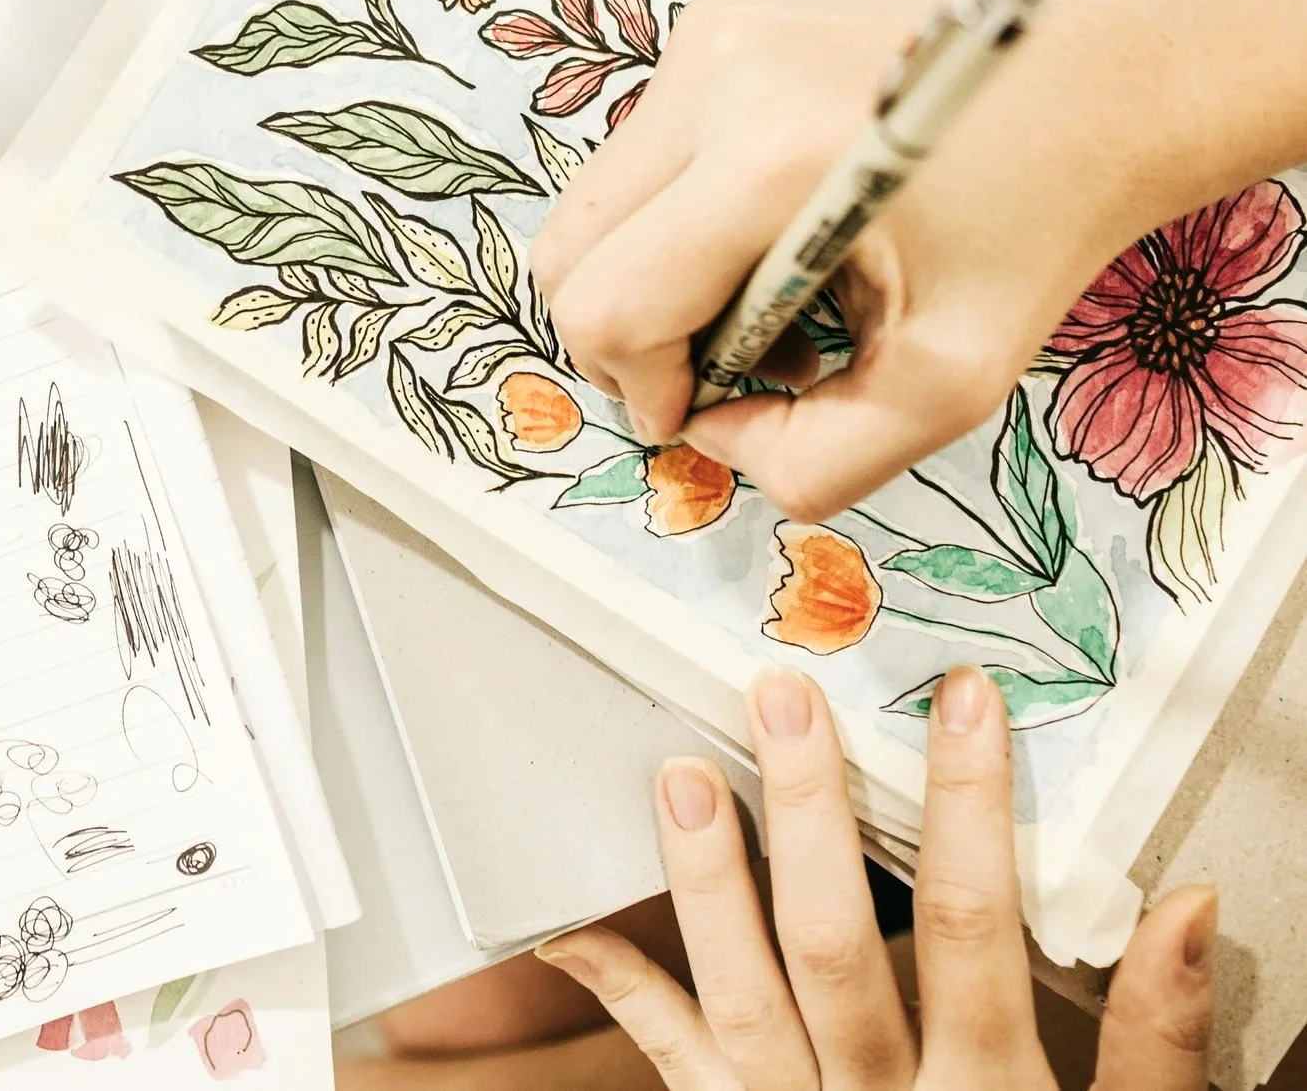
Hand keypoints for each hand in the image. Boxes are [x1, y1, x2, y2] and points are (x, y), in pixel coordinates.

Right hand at [532, 0, 1306, 520]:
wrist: (1106, 81)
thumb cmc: (1041, 226)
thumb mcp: (948, 385)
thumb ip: (815, 460)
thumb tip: (713, 436)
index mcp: (768, 160)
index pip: (609, 305)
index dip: (643, 388)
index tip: (716, 409)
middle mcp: (714, 80)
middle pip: (570, 254)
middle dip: (630, 342)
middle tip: (729, 371)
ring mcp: (705, 41)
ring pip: (593, 210)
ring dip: (653, 285)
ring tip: (768, 308)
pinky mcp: (712, 28)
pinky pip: (636, 161)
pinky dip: (677, 227)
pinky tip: (774, 243)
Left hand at [535, 665, 1217, 1089]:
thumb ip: (1156, 1038)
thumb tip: (1186, 908)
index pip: (975, 925)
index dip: (968, 806)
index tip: (961, 700)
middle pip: (834, 943)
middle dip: (807, 815)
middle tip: (780, 698)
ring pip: (740, 994)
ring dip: (704, 882)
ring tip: (678, 775)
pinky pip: (670, 1059)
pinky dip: (617, 988)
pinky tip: (565, 925)